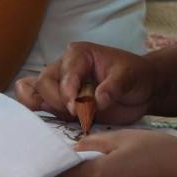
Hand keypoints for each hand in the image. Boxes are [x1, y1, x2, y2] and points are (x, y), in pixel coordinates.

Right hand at [15, 41, 156, 126]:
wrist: (141, 90)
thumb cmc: (135, 77)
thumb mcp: (130, 77)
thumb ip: (114, 87)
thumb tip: (98, 99)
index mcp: (79, 54)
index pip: (64, 74)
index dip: (67, 93)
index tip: (77, 109)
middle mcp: (64, 66)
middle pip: (44, 84)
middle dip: (58, 102)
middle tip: (78, 115)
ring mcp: (59, 85)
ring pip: (35, 93)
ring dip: (45, 108)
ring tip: (65, 118)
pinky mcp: (59, 102)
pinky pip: (36, 102)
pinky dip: (35, 111)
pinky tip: (42, 122)